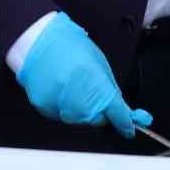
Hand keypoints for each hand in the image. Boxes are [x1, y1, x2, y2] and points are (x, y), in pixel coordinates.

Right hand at [16, 14, 150, 136]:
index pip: (117, 114)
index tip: (129, 128)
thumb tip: (123, 110)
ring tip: (73, 86)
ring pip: (80, 121)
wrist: (40, 41)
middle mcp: (78, 98)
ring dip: (82, 110)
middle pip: (98, 120)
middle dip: (100, 111)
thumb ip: (110, 89)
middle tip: (92, 91)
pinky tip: (61, 89)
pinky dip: (65, 107)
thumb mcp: (99, 64)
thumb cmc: (69, 46)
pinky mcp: (45, 109)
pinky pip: (62, 116)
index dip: (126, 123)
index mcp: (96, 83)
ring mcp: (60, 106)